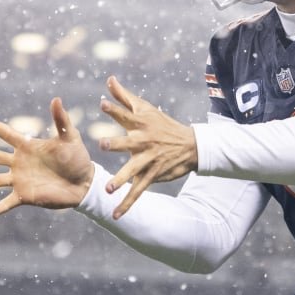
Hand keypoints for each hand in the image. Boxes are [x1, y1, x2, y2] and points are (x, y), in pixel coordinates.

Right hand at [0, 98, 93, 217]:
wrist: (84, 183)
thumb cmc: (77, 157)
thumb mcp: (70, 137)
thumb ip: (61, 120)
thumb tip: (56, 99)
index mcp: (28, 146)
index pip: (6, 133)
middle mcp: (19, 162)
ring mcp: (20, 180)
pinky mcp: (25, 196)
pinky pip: (6, 203)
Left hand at [98, 76, 197, 218]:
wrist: (191, 146)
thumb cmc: (162, 124)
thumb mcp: (145, 108)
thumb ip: (123, 96)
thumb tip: (109, 79)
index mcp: (141, 124)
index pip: (126, 115)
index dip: (115, 109)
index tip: (102, 104)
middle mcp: (144, 141)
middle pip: (128, 142)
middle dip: (116, 143)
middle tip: (103, 145)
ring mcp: (148, 160)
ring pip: (133, 170)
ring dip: (121, 179)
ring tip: (108, 188)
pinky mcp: (152, 175)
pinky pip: (138, 191)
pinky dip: (127, 204)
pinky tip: (115, 215)